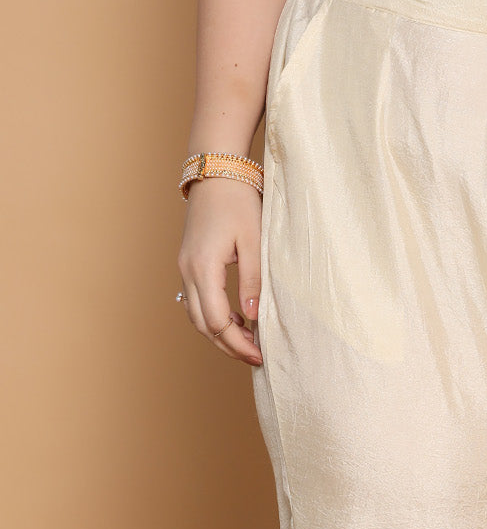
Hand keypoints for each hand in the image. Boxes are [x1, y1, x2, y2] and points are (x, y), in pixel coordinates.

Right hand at [177, 177, 263, 365]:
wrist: (217, 171)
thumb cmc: (239, 202)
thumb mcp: (254, 242)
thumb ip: (253, 281)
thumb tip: (253, 318)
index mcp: (204, 267)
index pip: (218, 321)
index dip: (238, 343)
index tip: (261, 354)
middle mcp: (188, 270)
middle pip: (204, 325)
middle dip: (229, 345)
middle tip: (256, 357)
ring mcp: (185, 267)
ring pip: (197, 316)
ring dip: (220, 333)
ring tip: (248, 341)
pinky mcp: (188, 263)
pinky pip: (196, 301)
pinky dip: (213, 317)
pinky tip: (236, 318)